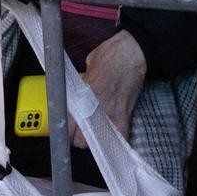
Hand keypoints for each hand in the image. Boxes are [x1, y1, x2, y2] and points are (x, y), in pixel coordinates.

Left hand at [70, 30, 145, 148]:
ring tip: (99, 132)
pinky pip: (120, 136)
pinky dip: (119, 138)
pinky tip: (116, 135)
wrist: (131, 52)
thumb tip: (76, 94)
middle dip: (81, 138)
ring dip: (98, 140)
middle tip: (84, 130)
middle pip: (80, 141)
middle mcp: (91, 109)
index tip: (69, 132)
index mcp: (79, 97)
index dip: (66, 133)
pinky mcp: (125, 115)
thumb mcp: (86, 71)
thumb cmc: (107, 56)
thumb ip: (79, 87)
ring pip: (98, 143)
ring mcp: (109, 114)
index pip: (65, 128)